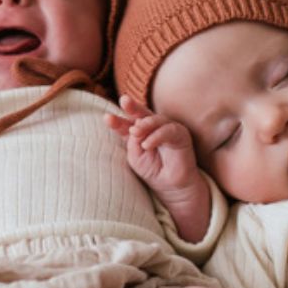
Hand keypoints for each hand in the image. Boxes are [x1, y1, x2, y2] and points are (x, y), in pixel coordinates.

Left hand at [105, 95, 210, 241]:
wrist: (171, 186)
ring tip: (134, 132)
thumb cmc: (153, 171)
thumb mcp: (135, 157)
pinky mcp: (180, 133)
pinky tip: (147, 144)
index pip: (126, 124)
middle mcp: (153, 127)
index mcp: (139, 133)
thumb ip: (132, 142)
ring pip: (155, 119)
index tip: (107, 118)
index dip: (117, 121)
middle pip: (141, 114)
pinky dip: (156, 136)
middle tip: (124, 101)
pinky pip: (167, 130)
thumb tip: (135, 127)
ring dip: (144, 124)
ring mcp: (167, 128)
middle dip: (132, 107)